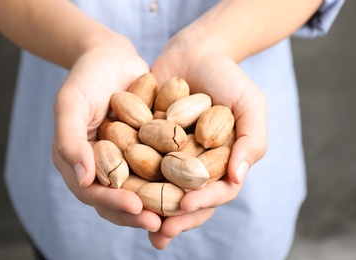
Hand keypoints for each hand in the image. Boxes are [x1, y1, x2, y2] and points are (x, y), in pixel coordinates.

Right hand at [52, 36, 161, 231]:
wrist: (111, 56)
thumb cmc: (86, 77)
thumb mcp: (71, 104)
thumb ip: (70, 141)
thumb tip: (84, 180)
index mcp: (77, 162)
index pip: (92, 192)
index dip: (113, 202)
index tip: (136, 208)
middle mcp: (101, 167)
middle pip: (117, 199)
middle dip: (138, 213)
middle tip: (161, 223)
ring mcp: (123, 160)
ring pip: (139, 190)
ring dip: (157, 204)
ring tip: (179, 213)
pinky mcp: (144, 150)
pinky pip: (157, 170)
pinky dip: (171, 181)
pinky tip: (191, 187)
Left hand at [149, 28, 267, 248]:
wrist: (195, 52)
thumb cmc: (228, 77)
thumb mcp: (249, 104)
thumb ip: (250, 140)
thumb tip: (238, 177)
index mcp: (222, 163)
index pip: (216, 192)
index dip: (203, 203)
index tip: (185, 207)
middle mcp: (196, 165)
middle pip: (187, 198)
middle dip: (174, 217)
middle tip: (159, 232)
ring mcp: (171, 156)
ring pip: (160, 187)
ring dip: (149, 206)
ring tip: (135, 220)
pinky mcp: (149, 143)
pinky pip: (138, 163)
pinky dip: (129, 176)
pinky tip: (116, 187)